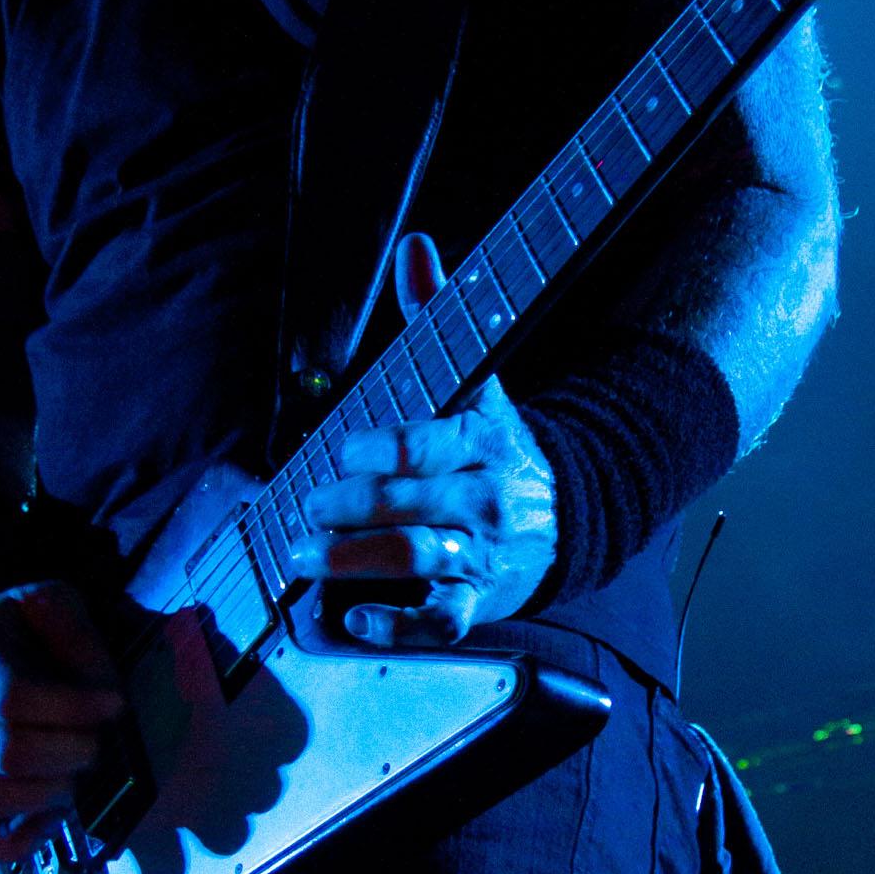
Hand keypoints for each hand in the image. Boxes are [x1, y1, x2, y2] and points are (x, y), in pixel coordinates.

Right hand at [0, 578, 126, 862]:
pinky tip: (54, 819)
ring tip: (83, 772)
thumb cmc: (30, 625)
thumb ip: (74, 634)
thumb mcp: (53, 603)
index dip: (70, 707)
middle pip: (6, 753)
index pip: (11, 697)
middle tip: (101, 741)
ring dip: (53, 793)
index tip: (115, 703)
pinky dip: (18, 841)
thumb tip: (99, 686)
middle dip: (70, 752)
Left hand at [293, 237, 557, 647]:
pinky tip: (356, 621)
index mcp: (480, 440)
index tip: (342, 452)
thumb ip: (437, 316)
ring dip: (353, 560)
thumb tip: (415, 246)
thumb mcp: (478, 381)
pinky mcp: (478, 599)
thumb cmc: (498, 444)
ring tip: (304, 557)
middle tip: (306, 507)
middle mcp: (483, 497)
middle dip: (350, 508)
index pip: (426, 443)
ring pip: (416, 557)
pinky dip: (396, 627)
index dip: (380, 451)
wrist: (570, 512)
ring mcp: (480, 551)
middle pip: (410, 503)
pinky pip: (438, 621)